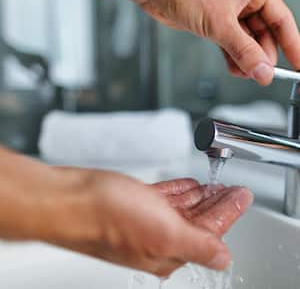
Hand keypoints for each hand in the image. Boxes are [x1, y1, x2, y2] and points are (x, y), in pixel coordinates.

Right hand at [38, 169, 252, 275]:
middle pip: (198, 219)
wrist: (69, 200)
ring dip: (201, 197)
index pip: (210, 232)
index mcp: (168, 250)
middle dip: (218, 204)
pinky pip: (165, 196)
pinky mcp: (134, 201)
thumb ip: (198, 246)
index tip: (242, 196)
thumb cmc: (107, 217)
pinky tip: (189, 186)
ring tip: (215, 186)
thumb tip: (223, 259)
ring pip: (182, 207)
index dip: (229, 212)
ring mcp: (145, 218)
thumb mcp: (163, 233)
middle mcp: (157, 237)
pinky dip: (179, 190)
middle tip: (233, 190)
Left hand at [113, 0, 299, 85]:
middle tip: (261, 75)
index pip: (282, 21)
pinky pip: (230, 45)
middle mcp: (244, 2)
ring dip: (246, 60)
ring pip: (245, 42)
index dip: (292, 44)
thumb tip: (262, 71)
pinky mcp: (214, 25)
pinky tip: (235, 69)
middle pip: (263, 34)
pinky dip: (232, 58)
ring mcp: (228, 15)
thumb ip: (243, 50)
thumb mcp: (221, 24)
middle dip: (262, 56)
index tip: (297, 64)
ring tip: (246, 74)